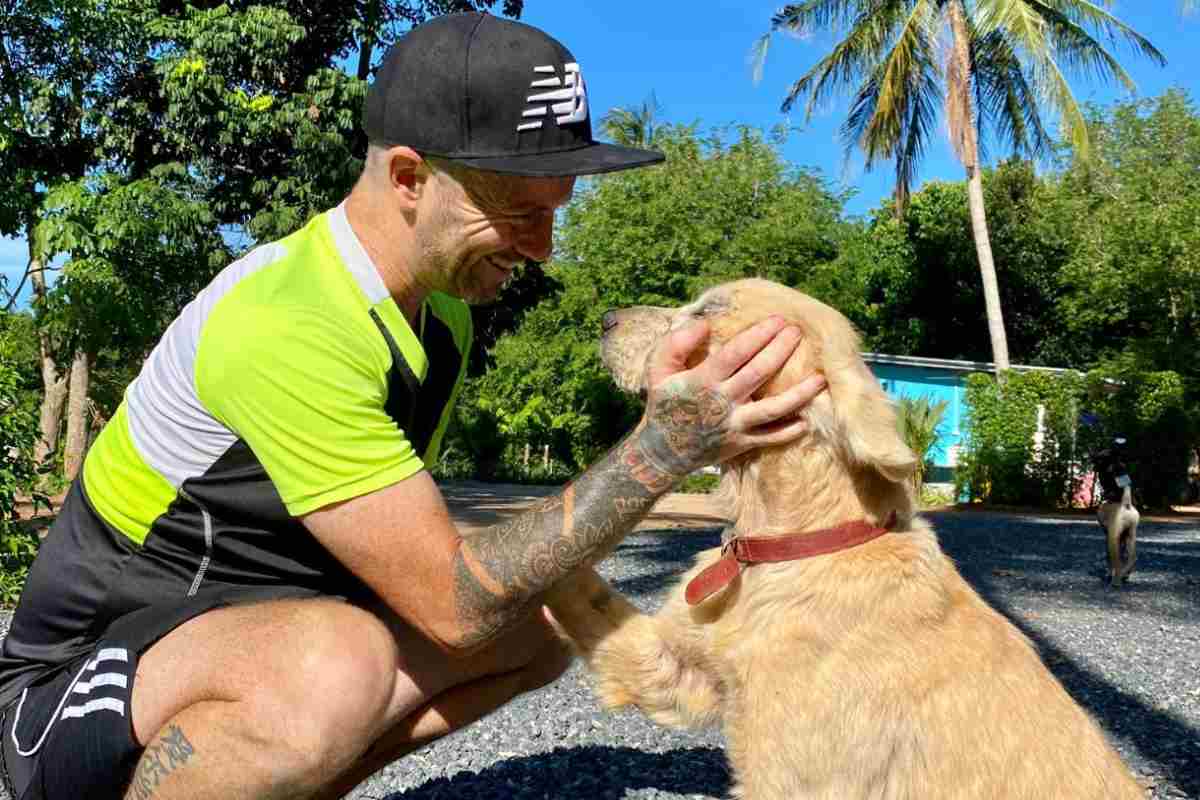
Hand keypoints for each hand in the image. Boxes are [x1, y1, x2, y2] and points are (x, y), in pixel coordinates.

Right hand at [635, 316, 825, 476]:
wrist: (662, 452)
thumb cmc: (664, 404)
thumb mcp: (657, 371)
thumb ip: (676, 344)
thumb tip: (705, 325)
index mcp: (703, 380)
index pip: (736, 353)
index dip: (759, 335)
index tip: (778, 320)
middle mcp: (722, 402)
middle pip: (759, 373)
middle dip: (781, 350)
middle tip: (798, 333)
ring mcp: (734, 425)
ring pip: (774, 409)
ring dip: (800, 394)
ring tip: (821, 379)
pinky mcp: (741, 444)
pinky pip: (771, 438)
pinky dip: (790, 431)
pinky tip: (807, 420)